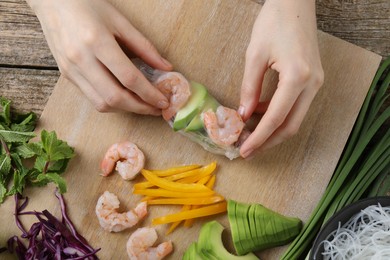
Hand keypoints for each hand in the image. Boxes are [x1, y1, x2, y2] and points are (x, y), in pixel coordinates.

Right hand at [26, 0, 171, 114]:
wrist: (53, 2)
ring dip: (126, 109)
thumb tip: (166, 67)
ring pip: (102, 103)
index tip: (163, 101)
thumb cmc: (88, 6)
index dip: (149, 93)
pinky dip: (112, 103)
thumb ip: (144, 46)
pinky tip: (125, 98)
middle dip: (140, 107)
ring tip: (143, 105)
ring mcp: (72, 70)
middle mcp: (82, 60)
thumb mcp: (120, 21)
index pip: (128, 78)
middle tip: (157, 109)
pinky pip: (92, 98)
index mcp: (97, 42)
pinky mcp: (67, 76)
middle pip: (115, 97)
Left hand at [239, 0, 323, 157]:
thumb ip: (249, 88)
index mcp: (297, 78)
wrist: (294, 3)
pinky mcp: (313, 79)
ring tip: (251, 134)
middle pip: (291, 126)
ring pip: (295, 118)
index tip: (245, 150)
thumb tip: (243, 114)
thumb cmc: (274, 22)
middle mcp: (312, 84)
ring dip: (273, 129)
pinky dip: (278, 114)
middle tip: (249, 149)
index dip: (259, 138)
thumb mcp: (255, 55)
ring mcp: (316, 82)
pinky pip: (296, 105)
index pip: (275, 118)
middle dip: (269, 141)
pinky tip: (259, 112)